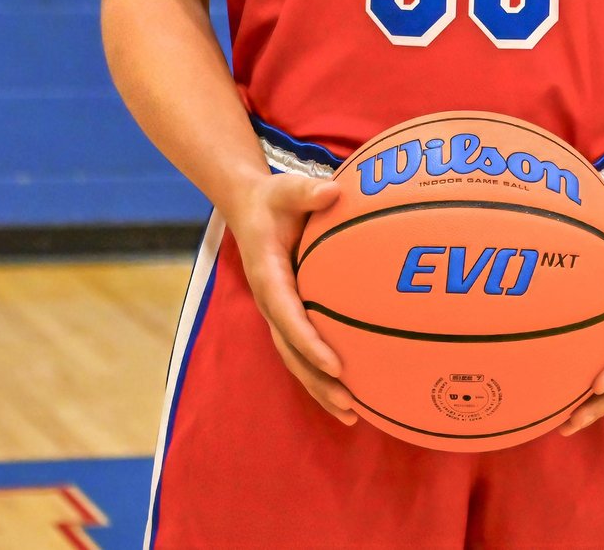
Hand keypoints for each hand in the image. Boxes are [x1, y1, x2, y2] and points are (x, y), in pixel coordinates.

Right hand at [221, 170, 357, 425]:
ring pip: (296, 359)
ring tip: (353, 414)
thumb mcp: (286, 188)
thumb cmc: (273, 199)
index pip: (288, 316)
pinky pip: (304, 351)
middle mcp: (271, 302)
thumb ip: (307, 191)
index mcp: (268, 276)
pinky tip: (353, 395)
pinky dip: (323, 375)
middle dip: (318, 380)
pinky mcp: (289, 316)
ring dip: (321, 389)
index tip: (334, 364)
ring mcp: (279, 313)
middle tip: (348, 403)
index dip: (309, 342)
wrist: (249, 209)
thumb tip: (334, 191)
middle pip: (291, 351)